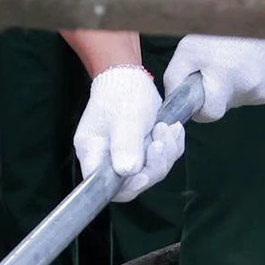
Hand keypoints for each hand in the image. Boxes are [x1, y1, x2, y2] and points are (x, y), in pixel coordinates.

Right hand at [73, 66, 186, 202]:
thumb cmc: (122, 95)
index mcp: (92, 152)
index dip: (126, 186)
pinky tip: (171, 129)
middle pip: (132, 181)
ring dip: (165, 152)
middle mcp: (105, 158)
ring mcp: (123, 155)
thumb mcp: (126, 119)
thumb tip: (127, 171)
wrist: (129, 78)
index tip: (144, 174)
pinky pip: (159, 159)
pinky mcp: (139, 150)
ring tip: (166, 128)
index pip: (104, 184)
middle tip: (160, 141)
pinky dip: (170, 146)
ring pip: (149, 171)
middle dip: (154, 164)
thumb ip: (126, 145)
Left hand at [164, 35, 264, 121]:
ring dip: (228, 88)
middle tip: (212, 72)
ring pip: (235, 100)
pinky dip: (243, 85)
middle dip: (213, 95)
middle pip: (222, 107)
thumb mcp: (187, 50)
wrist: (256, 19)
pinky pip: (249, 95)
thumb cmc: (218, 31)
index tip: (195, 99)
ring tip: (229, 64)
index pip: (209, 115)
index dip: (199, 110)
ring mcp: (263, 91)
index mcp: (225, 79)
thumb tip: (173, 101)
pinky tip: (242, 66)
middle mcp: (248, 88)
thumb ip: (175, 78)